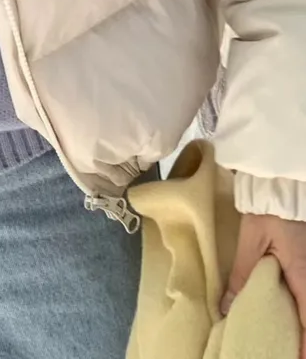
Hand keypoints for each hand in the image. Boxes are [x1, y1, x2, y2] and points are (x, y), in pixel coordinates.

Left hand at [223, 214, 305, 358]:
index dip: (304, 346)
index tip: (296, 358)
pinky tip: (287, 310)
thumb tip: (227, 307)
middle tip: (287, 349)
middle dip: (303, 337)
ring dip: (301, 321)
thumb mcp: (252, 241)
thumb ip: (241, 275)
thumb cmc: (269, 210)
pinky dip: (300, 306)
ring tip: (286, 335)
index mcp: (305, 276)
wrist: (283, 183)